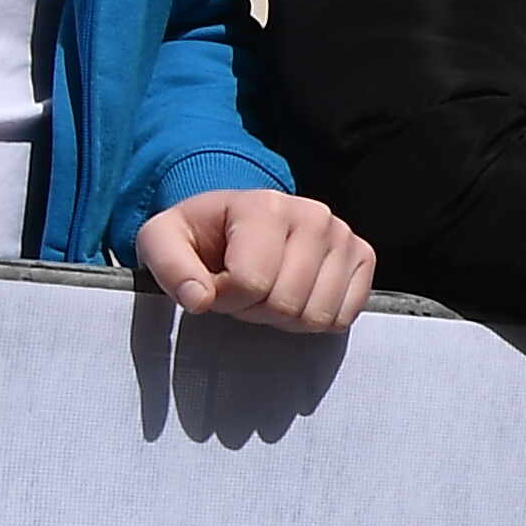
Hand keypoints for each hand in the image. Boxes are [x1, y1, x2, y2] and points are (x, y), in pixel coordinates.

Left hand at [134, 188, 374, 334]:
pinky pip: (343, 316)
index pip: (250, 283)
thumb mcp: (162, 241)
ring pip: (316, 315)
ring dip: (284, 319)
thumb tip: (199, 300)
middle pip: (286, 303)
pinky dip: (315, 320)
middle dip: (254, 310)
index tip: (214, 285)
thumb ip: (169, 268)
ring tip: (268, 292)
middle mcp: (314, 215)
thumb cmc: (200, 236)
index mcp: (264, 205)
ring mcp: (344, 236)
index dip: (224, 299)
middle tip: (241, 292)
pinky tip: (296, 297)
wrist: (237, 222)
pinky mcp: (363, 256)